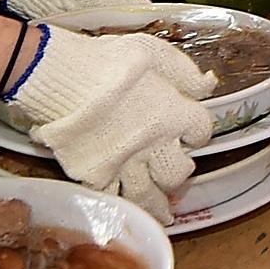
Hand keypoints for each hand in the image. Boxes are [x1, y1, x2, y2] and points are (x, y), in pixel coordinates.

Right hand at [2, 27, 213, 219]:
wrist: (60, 74)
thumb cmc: (107, 59)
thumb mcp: (153, 53)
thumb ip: (184, 72)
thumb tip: (209, 84)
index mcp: (172, 114)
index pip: (200, 131)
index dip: (196, 132)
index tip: (191, 132)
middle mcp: (154, 145)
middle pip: (178, 172)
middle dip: (179, 173)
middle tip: (176, 174)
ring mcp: (124, 164)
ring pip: (148, 196)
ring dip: (158, 206)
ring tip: (165, 215)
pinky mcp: (94, 174)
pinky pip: (112, 196)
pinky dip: (119, 203)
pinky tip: (126, 208)